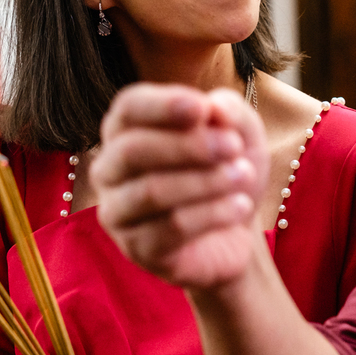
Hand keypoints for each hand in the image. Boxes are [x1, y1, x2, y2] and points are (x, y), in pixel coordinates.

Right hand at [93, 83, 269, 288]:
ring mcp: (117, 212)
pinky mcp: (137, 248)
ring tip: (245, 175)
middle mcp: (110, 169)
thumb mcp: (241, 133)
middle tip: (234, 147)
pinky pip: (171, 228)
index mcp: (126, 130)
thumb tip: (212, 107)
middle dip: (188, 146)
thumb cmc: (226, 170)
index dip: (162, 106)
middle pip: (132, 150)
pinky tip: (241, 206)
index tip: (201, 108)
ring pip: (151, 192)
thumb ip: (229, 110)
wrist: (237, 229)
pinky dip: (213, 213)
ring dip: (206, 181)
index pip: (128, 108)